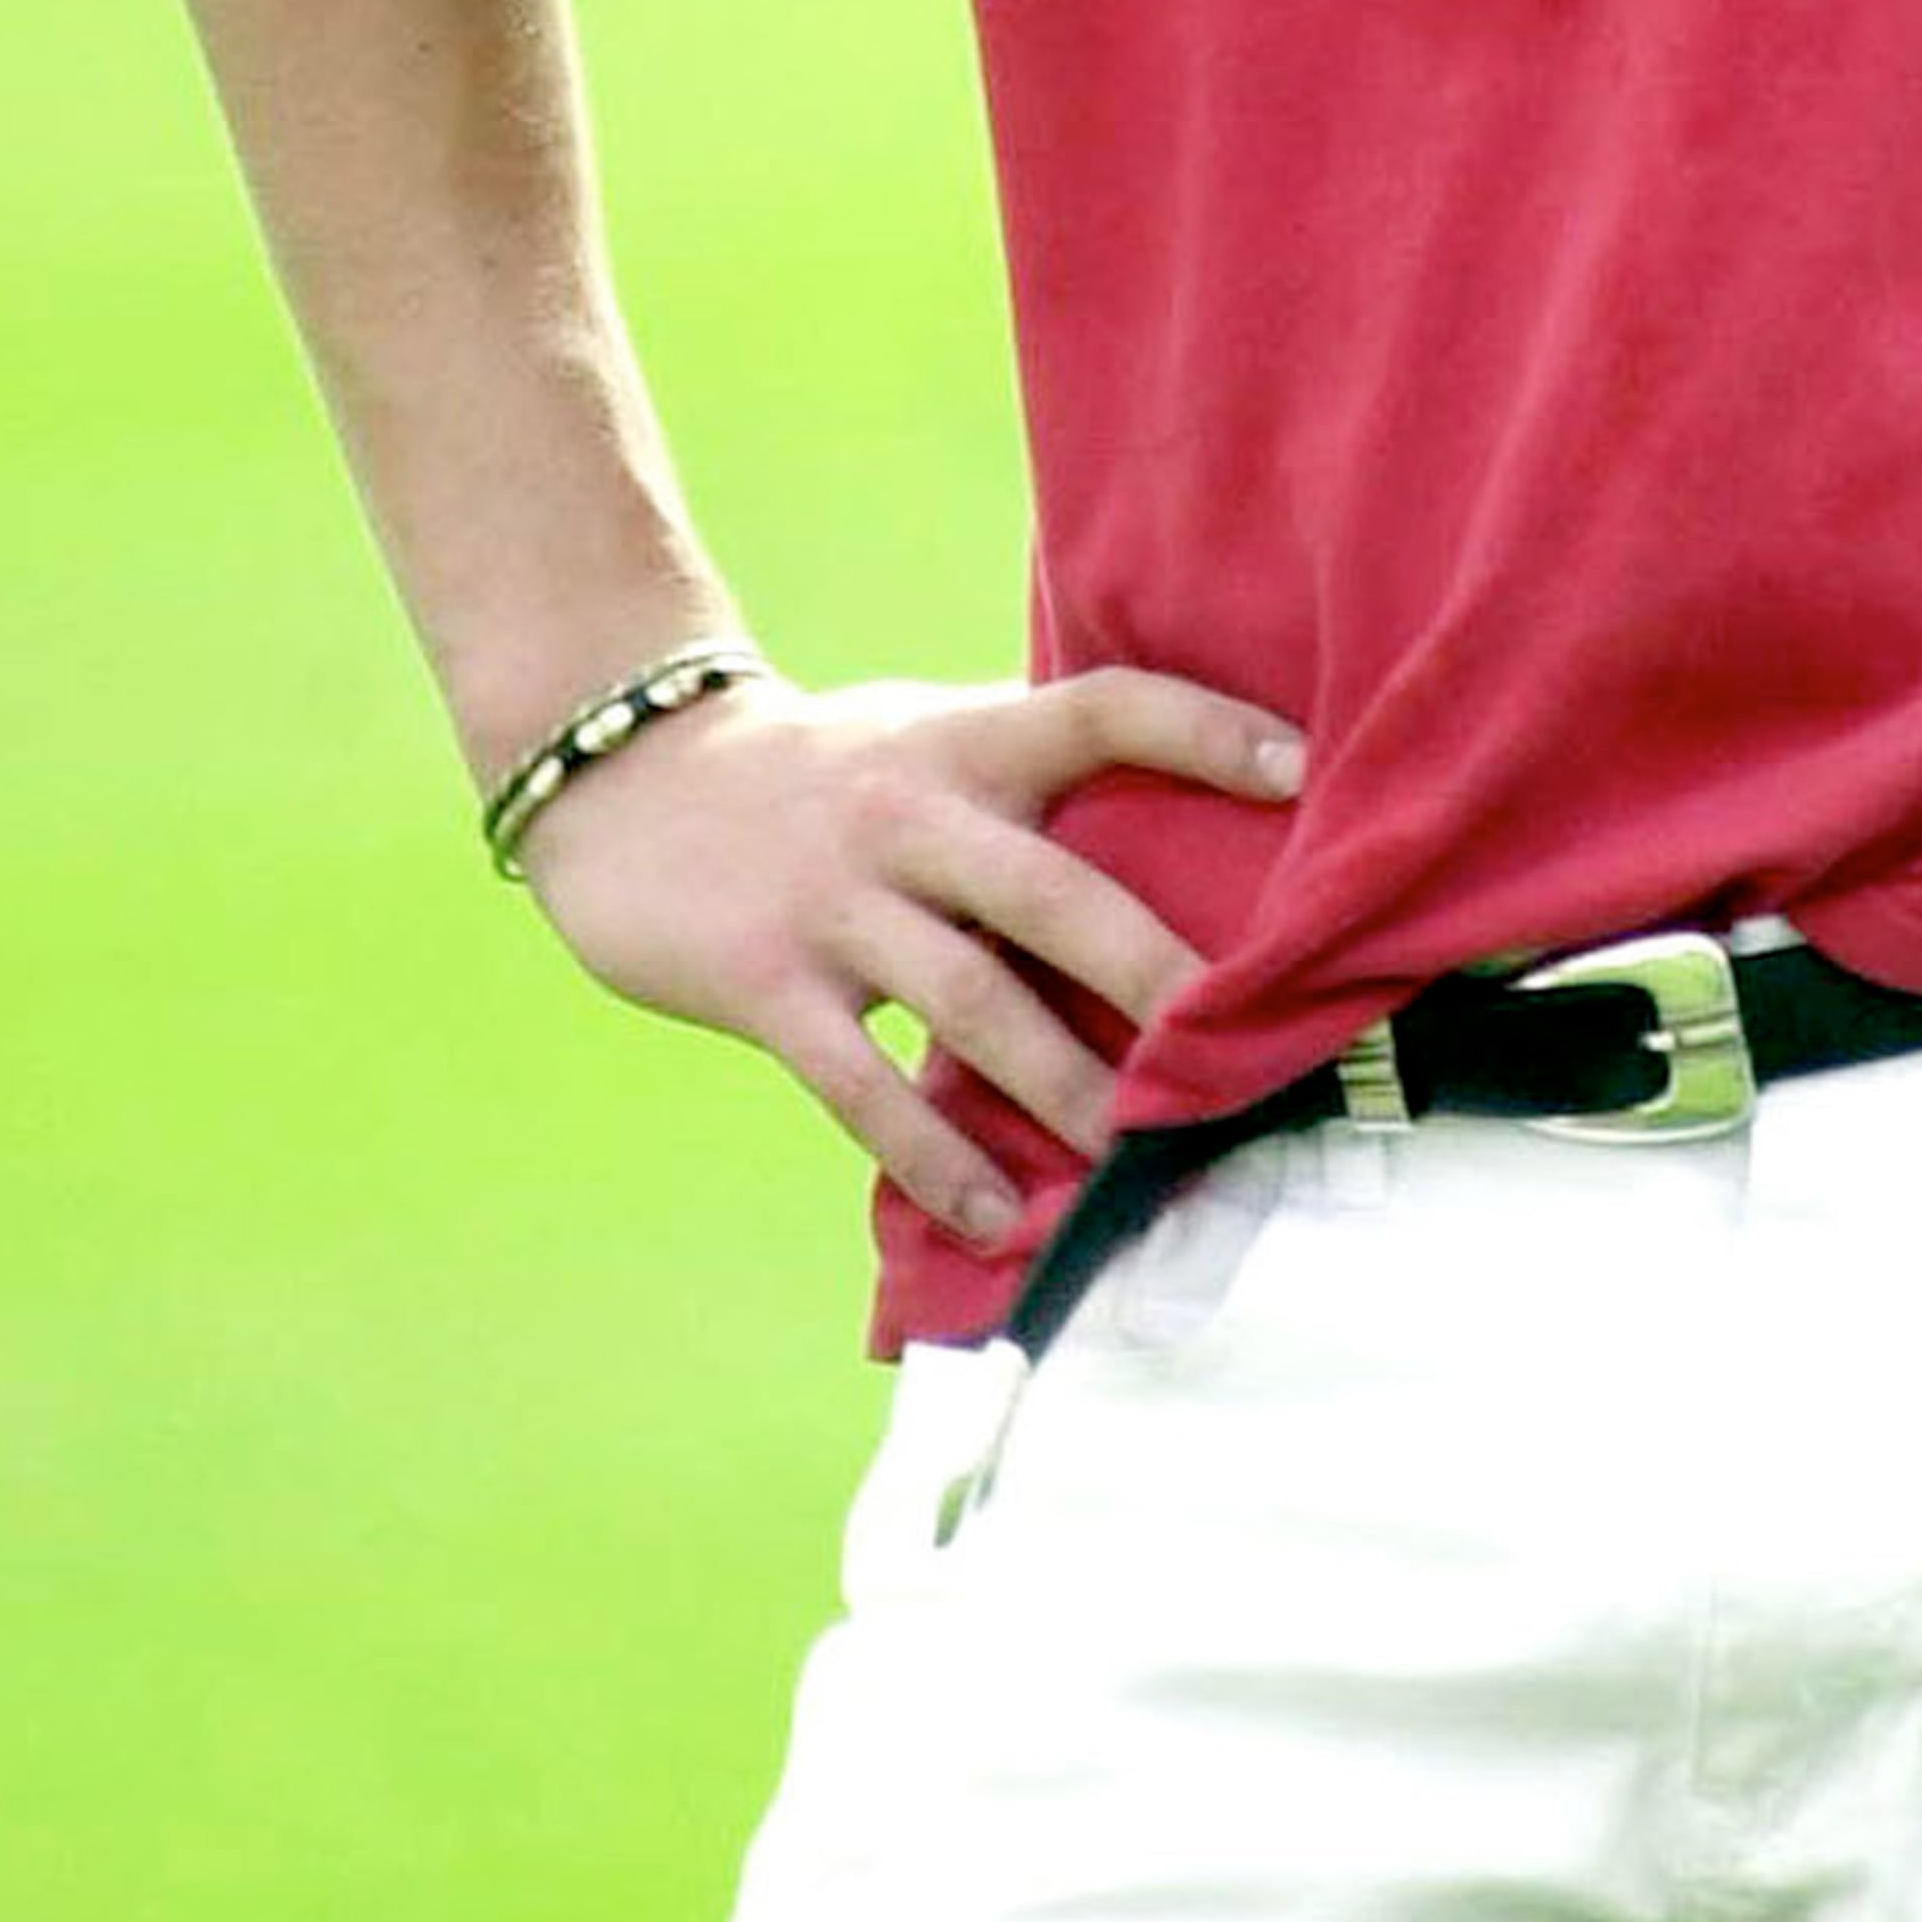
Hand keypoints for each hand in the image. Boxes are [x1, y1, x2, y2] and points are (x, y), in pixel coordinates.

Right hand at [508, 664, 1302, 1251]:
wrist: (618, 773)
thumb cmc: (815, 771)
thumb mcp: (920, 735)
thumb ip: (1026, 775)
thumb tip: (1183, 824)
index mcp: (964, 742)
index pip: (1102, 709)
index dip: (1203, 729)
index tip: (1303, 769)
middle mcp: (910, 814)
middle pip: (1055, 892)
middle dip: (1156, 976)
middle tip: (1244, 1044)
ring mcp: (836, 901)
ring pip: (973, 1004)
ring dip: (1063, 1089)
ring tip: (1139, 1157)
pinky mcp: (765, 983)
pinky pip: (863, 1085)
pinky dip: (936, 1156)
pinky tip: (999, 1212)